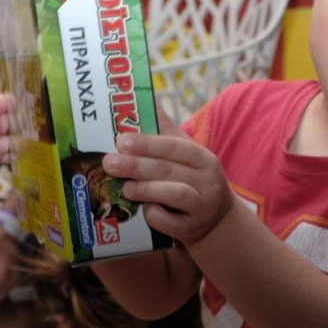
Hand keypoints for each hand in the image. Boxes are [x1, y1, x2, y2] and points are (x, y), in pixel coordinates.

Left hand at [102, 112, 233, 246]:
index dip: (148, 143)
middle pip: (170, 169)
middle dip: (137, 165)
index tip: (122, 140)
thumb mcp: (188, 156)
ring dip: (146, 189)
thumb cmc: (194, 181)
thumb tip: (148, 99)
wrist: (216, 221)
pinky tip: (144, 210)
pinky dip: (156, 216)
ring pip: (174, 194)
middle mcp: (208, 181)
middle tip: (110, 162)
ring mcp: (202, 206)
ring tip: (124, 187)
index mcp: (204, 159)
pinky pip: (172, 223)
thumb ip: (167, 132)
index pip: (176, 147)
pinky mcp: (193, 228)